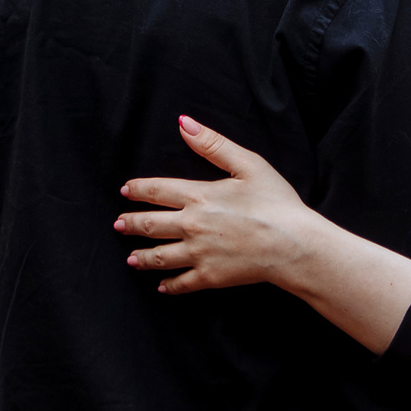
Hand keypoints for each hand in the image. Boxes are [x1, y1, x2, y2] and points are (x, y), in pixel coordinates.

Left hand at [116, 114, 321, 293]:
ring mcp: (199, 253)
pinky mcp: (210, 276)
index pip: (157, 190)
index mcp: (199, 196)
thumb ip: (213, 144)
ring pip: (160, 257)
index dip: (138, 190)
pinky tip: (162, 287)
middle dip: (131, 223)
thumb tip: (184, 124)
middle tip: (118, 224)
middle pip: (151, 224)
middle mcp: (192, 225)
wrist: (292, 244)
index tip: (125, 190)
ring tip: (131, 258)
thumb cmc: (276, 202)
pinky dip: (169, 286)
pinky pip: (182, 283)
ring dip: (141, 257)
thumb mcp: (248, 164)